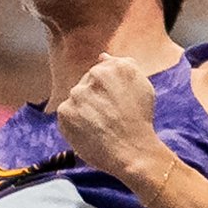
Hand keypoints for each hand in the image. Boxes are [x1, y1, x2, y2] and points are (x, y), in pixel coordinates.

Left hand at [55, 54, 168, 186]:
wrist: (132, 151)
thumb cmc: (140, 120)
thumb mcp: (142, 86)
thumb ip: (124, 65)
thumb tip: (102, 56)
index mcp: (116, 66)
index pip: (101, 71)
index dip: (107, 92)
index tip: (114, 106)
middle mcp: (95, 74)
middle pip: (87, 83)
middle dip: (94, 99)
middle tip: (108, 117)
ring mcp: (78, 92)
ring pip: (76, 98)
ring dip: (84, 110)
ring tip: (99, 125)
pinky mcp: (65, 110)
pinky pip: (66, 113)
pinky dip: (74, 122)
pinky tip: (88, 131)